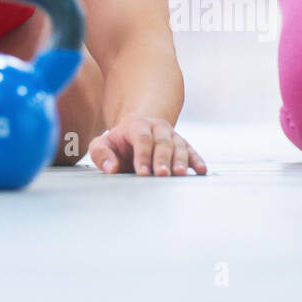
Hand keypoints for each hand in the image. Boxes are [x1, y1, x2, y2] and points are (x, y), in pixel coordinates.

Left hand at [88, 116, 205, 175]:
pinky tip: (201, 170)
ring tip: (180, 174)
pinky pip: (191, 151)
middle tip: (162, 174)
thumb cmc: (118, 143)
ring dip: (181, 160)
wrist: (138, 131)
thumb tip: (111, 167)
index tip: (142, 173)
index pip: (142, 139)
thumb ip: (100, 154)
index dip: (143, 156)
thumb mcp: (103, 144)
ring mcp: (172, 135)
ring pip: (179, 146)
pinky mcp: (182, 144)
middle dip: (163, 159)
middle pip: (162, 142)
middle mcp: (157, 128)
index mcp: (137, 126)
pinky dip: (197, 160)